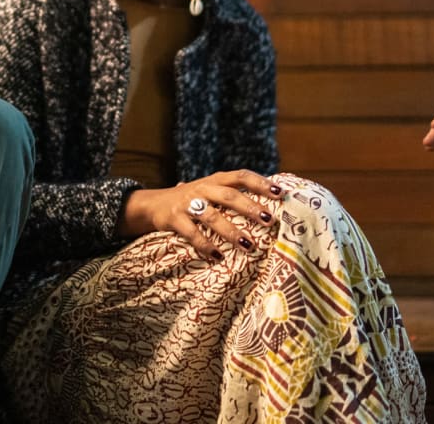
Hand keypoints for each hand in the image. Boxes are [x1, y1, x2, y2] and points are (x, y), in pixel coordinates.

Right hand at [116, 169, 283, 261]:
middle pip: (228, 195)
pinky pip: (191, 233)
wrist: (152, 204)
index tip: (280, 194)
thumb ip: (232, 193)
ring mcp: (186, 203)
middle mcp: (202, 188)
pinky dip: (206, 245)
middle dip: (249, 207)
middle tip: (268, 220)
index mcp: (214, 180)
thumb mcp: (210, 191)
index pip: (240, 176)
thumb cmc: (192, 200)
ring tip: (248, 245)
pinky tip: (218, 257)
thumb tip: (270, 200)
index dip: (260, 183)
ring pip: (211, 215)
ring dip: (231, 231)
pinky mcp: (174, 218)